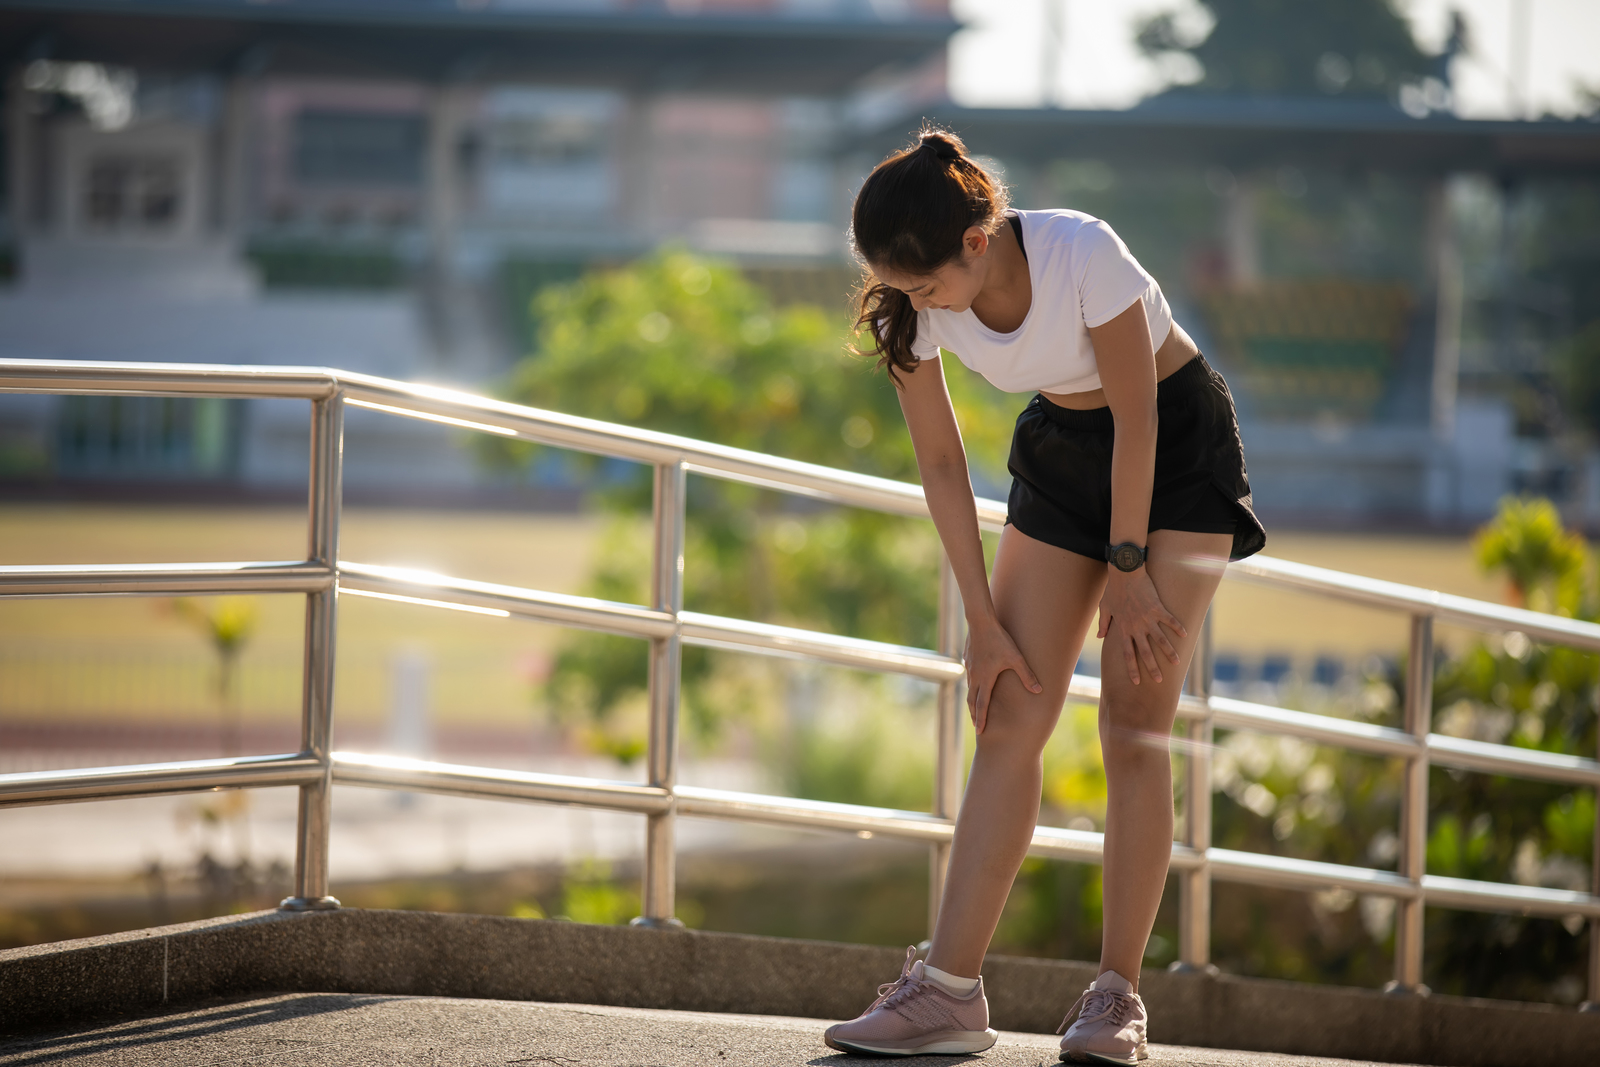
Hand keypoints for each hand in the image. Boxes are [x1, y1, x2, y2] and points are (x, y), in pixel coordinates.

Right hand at [963, 617, 1042, 732]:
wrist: (981, 622)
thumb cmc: (999, 640)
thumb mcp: (1016, 658)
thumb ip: (1027, 675)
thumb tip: (1039, 690)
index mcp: (985, 679)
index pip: (982, 704)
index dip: (981, 718)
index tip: (979, 730)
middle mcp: (975, 676)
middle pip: (972, 700)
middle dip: (974, 714)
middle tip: (976, 725)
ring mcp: (970, 667)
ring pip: (970, 688)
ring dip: (972, 700)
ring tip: (976, 707)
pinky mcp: (969, 659)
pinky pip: (970, 676)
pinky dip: (972, 685)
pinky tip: (976, 682)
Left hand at [1097, 568, 1185, 685]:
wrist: (1124, 572)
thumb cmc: (1113, 590)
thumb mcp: (1104, 608)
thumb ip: (1103, 624)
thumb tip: (1099, 636)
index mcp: (1123, 629)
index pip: (1128, 654)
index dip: (1132, 668)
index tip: (1136, 682)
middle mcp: (1136, 627)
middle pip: (1145, 652)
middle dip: (1152, 668)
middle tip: (1159, 681)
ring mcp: (1148, 618)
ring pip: (1160, 640)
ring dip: (1169, 653)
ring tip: (1176, 663)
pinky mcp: (1158, 608)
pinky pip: (1169, 620)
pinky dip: (1177, 628)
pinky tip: (1185, 635)